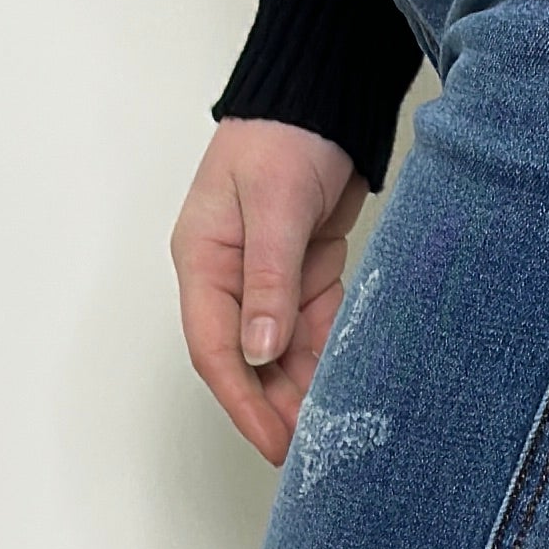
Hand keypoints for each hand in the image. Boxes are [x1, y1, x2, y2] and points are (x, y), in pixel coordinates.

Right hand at [172, 116, 366, 464]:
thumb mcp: (274, 207)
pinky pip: (312, 329)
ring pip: (282, 351)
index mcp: (203, 261)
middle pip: (248, 361)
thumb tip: (259, 350)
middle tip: (311, 451)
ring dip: (303, 389)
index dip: (242, 402)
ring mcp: (267, 277)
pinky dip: (327, 356)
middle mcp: (229, 277)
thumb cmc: (283, 135)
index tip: (272, 442)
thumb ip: (268, 280)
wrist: (323, 97)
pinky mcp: (305, 273)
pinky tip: (345, 385)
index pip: (215, 349)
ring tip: (332, 429)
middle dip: (276, 407)